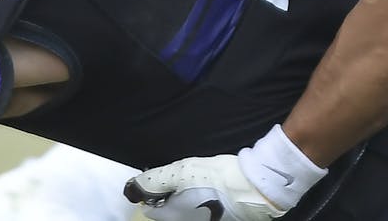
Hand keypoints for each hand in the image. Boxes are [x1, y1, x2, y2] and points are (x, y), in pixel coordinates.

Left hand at [124, 154, 278, 220]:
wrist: (254, 187)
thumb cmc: (216, 179)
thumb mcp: (180, 172)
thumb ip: (154, 180)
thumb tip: (133, 188)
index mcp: (173, 218)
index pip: (150, 211)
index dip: (152, 194)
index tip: (161, 181)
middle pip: (169, 214)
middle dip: (170, 199)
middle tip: (181, 180)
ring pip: (186, 214)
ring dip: (187, 201)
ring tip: (198, 184)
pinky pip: (203, 214)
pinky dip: (202, 204)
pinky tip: (211, 191)